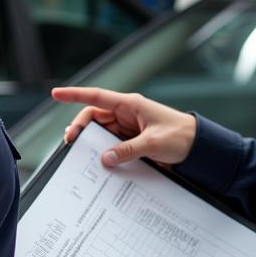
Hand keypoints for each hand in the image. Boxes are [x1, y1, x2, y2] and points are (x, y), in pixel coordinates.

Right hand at [52, 86, 196, 168]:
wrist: (199, 147)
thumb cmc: (181, 136)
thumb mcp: (154, 143)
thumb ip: (128, 150)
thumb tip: (105, 158)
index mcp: (131, 104)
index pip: (97, 96)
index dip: (75, 95)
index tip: (56, 94)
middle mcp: (127, 113)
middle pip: (94, 117)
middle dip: (80, 127)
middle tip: (70, 143)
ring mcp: (128, 127)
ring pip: (101, 131)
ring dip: (91, 141)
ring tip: (80, 153)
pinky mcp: (132, 141)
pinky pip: (111, 144)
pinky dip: (103, 151)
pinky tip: (98, 161)